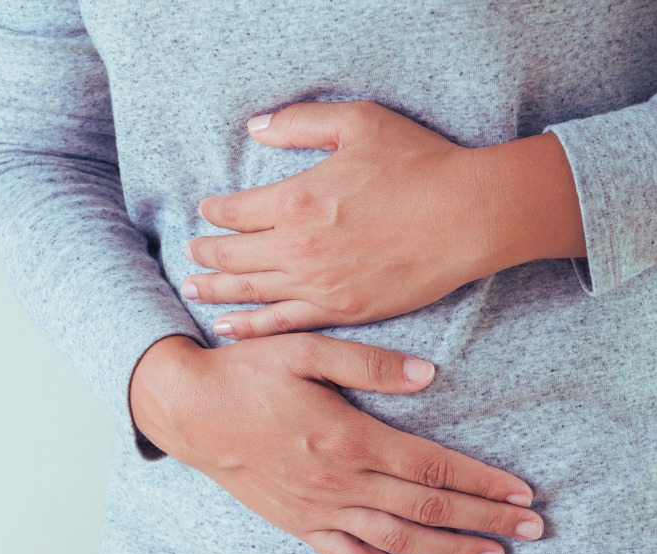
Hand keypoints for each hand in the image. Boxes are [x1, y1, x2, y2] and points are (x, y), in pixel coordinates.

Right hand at [130, 333, 542, 553]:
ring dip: (451, 551)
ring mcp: (319, 510)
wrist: (188, 410)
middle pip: (427, 509)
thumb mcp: (305, 349)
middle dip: (485, 519)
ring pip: (399, 539)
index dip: (482, 482)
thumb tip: (429, 376)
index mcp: (349, 437)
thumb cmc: (247, 374)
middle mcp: (340, 482)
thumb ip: (369, 363)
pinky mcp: (299, 525)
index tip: (521, 492)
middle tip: (533, 529)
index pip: (433, 468)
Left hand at [180, 99, 507, 338]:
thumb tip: (255, 126)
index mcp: (296, 199)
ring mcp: (318, 284)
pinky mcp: (342, 310)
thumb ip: (299, 123)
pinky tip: (229, 328)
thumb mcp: (358, 122)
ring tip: (192, 289)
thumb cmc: (418, 164)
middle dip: (206, 252)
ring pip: (250, 291)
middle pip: (234, 254)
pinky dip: (251, 327)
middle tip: (189, 252)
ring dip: (216, 290)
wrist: (467, 216)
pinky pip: (284, 323)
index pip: (236, 210)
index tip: (206, 210)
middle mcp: (298, 247)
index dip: (215, 211)